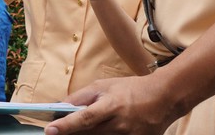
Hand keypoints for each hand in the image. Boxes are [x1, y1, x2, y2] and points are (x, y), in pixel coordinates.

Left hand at [44, 75, 177, 134]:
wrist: (164, 97)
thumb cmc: (130, 89)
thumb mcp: (104, 85)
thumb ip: (81, 96)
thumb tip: (60, 106)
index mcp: (112, 105)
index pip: (85, 118)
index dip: (66, 125)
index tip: (49, 130)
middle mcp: (120, 124)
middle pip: (89, 134)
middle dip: (71, 134)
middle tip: (56, 132)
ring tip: (80, 128)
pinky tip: (101, 130)